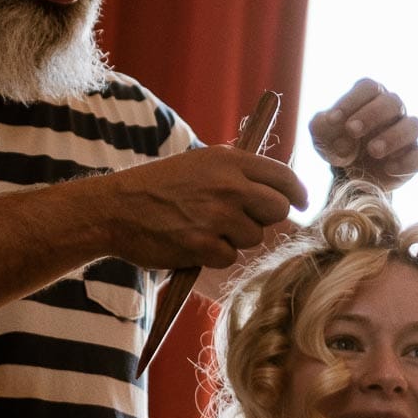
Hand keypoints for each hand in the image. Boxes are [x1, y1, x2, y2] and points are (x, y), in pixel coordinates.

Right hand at [91, 147, 307, 269]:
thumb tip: (277, 188)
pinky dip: (215, 255)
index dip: (297, 193)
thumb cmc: (159, 186)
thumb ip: (237, 172)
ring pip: (255, 237)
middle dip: (266, 219)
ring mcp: (217, 216)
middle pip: (277, 210)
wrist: (116, 208)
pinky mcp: (204, 245)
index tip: (301, 202)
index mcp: (230, 160)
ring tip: (206, 227)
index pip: (283, 177)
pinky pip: (230, 256)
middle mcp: (229, 185)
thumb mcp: (200, 163)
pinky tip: (194, 242)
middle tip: (243, 220)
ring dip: (236, 238)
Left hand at [308, 78, 417, 190]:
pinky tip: (389, 169)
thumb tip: (344, 139)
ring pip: (413, 125)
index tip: (333, 120)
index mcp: (370, 98)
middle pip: (392, 102)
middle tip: (352, 130)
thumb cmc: (337, 144)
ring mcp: (407, 134)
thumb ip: (322, 128)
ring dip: (393, 136)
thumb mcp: (321, 135)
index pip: (368, 88)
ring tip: (372, 150)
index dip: (351, 101)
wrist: (350, 174)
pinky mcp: (415, 158)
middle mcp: (393, 111)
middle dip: (372, 115)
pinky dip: (410, 162)